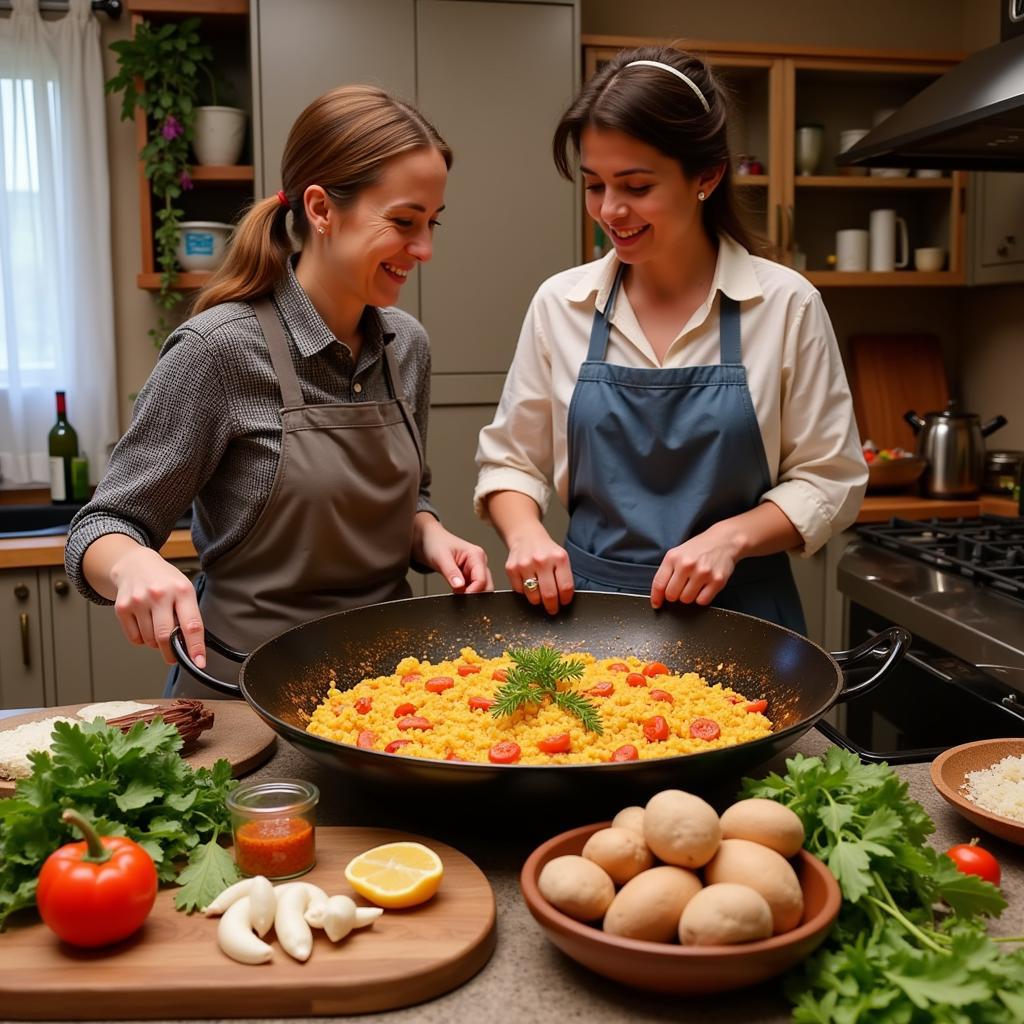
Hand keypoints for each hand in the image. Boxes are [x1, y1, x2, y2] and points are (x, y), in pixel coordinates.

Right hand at [108, 547, 204, 666]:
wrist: (135, 564)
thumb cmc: (165, 580)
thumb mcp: (184, 590)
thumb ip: (188, 615)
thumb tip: (190, 646)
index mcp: (182, 590)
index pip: (191, 624)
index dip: (195, 647)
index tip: (199, 663)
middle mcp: (160, 594)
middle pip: (165, 637)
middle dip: (171, 653)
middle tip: (174, 657)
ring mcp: (139, 600)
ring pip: (149, 640)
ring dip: (156, 643)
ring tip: (158, 628)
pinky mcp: (122, 607)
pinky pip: (134, 638)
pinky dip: (142, 639)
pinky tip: (145, 624)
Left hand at [416, 517, 492, 592]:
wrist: (428, 541)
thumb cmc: (435, 543)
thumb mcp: (441, 557)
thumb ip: (451, 572)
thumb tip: (459, 586)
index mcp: (476, 555)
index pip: (481, 579)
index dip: (472, 591)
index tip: (461, 597)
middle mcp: (479, 563)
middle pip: (486, 586)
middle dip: (473, 595)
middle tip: (458, 597)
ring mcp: (475, 570)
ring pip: (480, 590)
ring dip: (468, 594)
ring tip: (454, 590)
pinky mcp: (469, 576)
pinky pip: (471, 590)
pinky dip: (464, 594)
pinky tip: (455, 591)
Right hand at [505, 522, 573, 614]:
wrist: (526, 536)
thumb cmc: (545, 550)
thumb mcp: (561, 558)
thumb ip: (564, 577)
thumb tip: (563, 599)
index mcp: (559, 557)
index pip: (565, 587)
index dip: (565, 599)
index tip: (563, 602)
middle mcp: (542, 560)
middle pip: (549, 595)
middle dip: (552, 606)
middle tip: (552, 608)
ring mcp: (525, 564)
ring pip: (533, 596)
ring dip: (538, 600)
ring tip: (539, 593)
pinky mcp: (511, 569)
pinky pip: (520, 591)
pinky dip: (524, 591)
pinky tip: (528, 582)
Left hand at [650, 524, 743, 609]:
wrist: (723, 541)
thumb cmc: (699, 548)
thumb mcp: (677, 553)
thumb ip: (667, 571)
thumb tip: (659, 594)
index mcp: (674, 557)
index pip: (659, 584)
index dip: (656, 597)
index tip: (657, 604)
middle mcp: (687, 564)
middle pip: (672, 595)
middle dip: (674, 595)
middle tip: (680, 587)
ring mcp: (703, 573)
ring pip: (686, 599)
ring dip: (688, 596)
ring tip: (693, 585)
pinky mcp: (717, 580)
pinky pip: (702, 601)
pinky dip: (701, 598)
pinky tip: (703, 587)